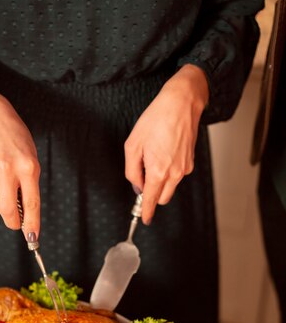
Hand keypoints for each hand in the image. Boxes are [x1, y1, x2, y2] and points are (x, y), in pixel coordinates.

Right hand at [0, 86, 40, 236]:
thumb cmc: (16, 140)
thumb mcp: (30, 158)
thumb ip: (28, 185)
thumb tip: (25, 214)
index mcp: (28, 167)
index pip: (31, 203)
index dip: (32, 224)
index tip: (33, 238)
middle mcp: (9, 171)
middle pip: (7, 211)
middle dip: (12, 223)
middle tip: (16, 223)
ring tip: (4, 186)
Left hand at [124, 64, 208, 223]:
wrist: (182, 103)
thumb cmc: (156, 120)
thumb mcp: (133, 145)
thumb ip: (132, 171)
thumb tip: (137, 185)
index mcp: (158, 171)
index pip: (152, 200)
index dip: (147, 211)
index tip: (145, 219)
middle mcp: (174, 173)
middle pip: (163, 198)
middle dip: (153, 194)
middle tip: (143, 178)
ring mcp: (185, 168)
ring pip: (170, 186)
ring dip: (161, 181)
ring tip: (153, 157)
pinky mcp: (190, 161)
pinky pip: (177, 174)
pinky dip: (169, 171)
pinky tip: (164, 152)